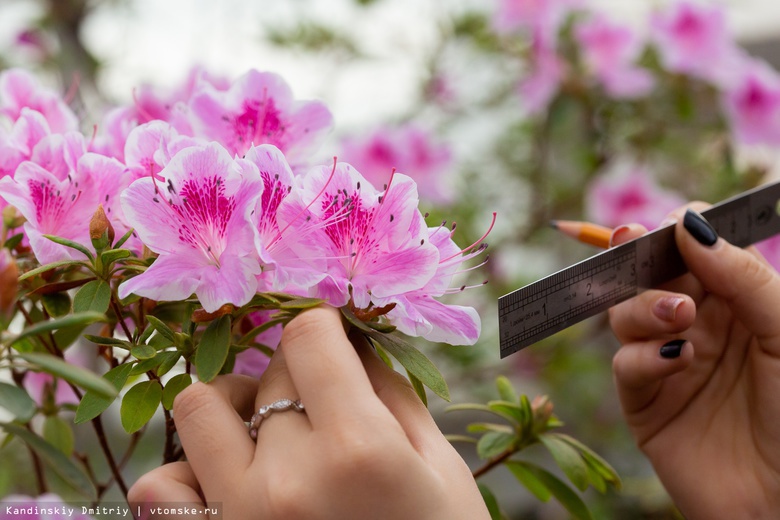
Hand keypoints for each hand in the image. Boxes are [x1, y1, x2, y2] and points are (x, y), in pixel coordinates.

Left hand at [128, 306, 488, 519]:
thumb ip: (397, 398)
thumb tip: (355, 348)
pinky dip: (183, 471)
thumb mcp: (442, 472)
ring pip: (198, 408)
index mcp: (360, 449)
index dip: (322, 328)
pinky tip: (223, 478)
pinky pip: (156, 488)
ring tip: (260, 425)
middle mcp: (288, 477)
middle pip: (269, 374)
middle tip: (322, 402)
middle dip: (298, 375)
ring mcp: (239, 515)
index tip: (332, 343)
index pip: (308, 339)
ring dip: (231, 404)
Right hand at [608, 207, 779, 519]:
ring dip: (645, 305)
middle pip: (650, 275)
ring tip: (679, 317)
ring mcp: (668, 362)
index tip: (671, 228)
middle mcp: (699, 326)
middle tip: (636, 245)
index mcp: (737, 303)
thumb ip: (742, 276)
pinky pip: (626, 364)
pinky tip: (676, 359)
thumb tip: (687, 223)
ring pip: (627, 313)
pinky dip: (644, 355)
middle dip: (643, 259)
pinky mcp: (645, 401)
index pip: (693, 251)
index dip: (678, 232)